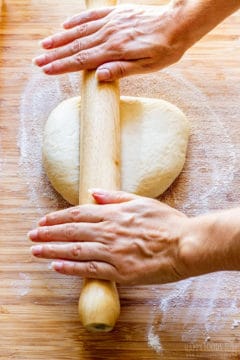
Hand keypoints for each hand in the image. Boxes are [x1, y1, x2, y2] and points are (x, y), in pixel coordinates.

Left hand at [29, 189, 194, 284]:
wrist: (186, 244)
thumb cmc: (167, 223)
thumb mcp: (142, 201)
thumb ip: (116, 197)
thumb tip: (94, 192)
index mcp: (114, 214)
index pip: (78, 214)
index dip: (58, 218)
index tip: (43, 221)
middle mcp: (109, 231)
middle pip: (71, 231)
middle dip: (48, 233)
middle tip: (31, 236)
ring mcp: (113, 252)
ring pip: (75, 251)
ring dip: (52, 251)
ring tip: (35, 251)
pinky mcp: (119, 272)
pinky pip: (89, 270)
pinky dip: (70, 269)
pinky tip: (56, 267)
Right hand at [33, 4, 186, 80]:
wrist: (179, 23)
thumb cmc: (166, 49)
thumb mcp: (148, 67)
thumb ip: (123, 70)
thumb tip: (99, 76)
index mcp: (115, 50)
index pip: (82, 60)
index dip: (63, 66)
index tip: (47, 71)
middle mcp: (109, 34)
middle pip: (76, 46)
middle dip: (55, 55)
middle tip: (37, 61)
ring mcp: (112, 22)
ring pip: (80, 31)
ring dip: (60, 39)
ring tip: (44, 45)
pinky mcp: (117, 14)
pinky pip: (92, 15)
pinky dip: (77, 20)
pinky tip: (66, 25)